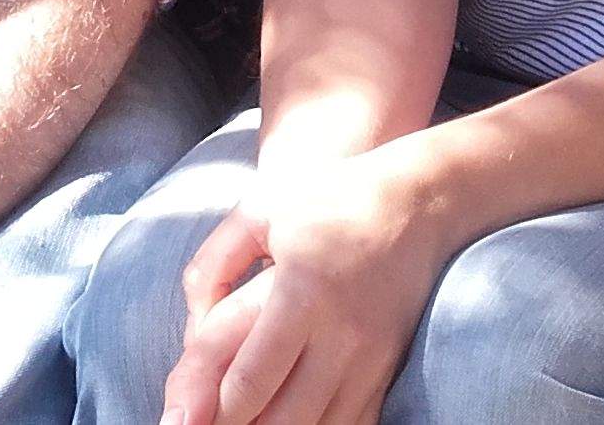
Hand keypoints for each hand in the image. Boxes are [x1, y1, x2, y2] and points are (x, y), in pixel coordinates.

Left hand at [160, 146, 457, 424]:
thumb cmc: (329, 201)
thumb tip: (189, 327)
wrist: (419, 203)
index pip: (252, 377)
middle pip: (285, 417)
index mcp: (301, 295)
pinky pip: (354, 424)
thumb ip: (213, 264)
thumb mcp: (259, 213)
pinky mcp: (387, 368)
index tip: (184, 424)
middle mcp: (340, 335)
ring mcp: (370, 358)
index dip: (214, 412)